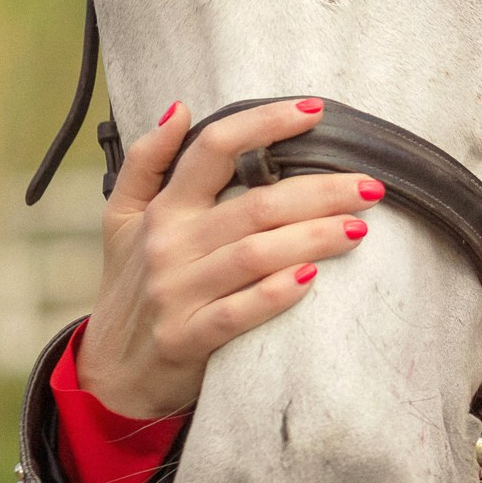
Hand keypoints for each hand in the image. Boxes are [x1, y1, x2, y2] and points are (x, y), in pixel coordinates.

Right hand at [75, 97, 382, 418]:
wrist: (111, 373)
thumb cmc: (130, 286)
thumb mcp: (122, 219)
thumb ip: (146, 161)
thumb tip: (180, 109)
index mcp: (163, 209)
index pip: (214, 149)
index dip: (264, 124)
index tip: (315, 112)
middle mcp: (169, 244)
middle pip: (254, 204)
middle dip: (319, 191)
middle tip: (370, 185)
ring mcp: (176, 293)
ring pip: (254, 255)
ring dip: (313, 237)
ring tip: (359, 227)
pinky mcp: (186, 338)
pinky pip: (237, 312)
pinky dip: (275, 294)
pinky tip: (312, 277)